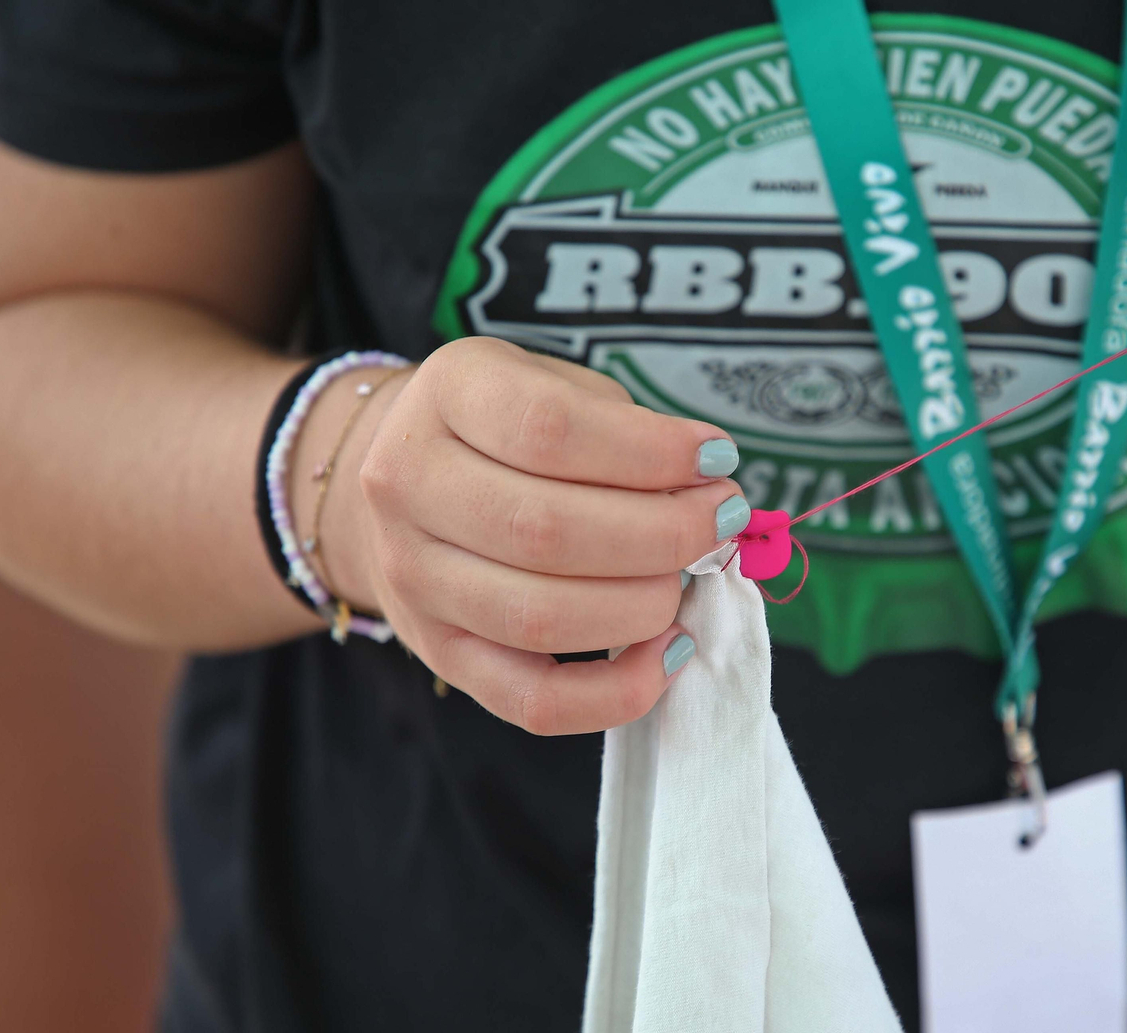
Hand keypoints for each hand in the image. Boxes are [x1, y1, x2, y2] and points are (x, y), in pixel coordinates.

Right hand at [323, 337, 746, 734]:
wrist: (411, 476)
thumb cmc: (509, 427)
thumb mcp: (558, 386)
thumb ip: (627, 431)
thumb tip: (709, 495)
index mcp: (447, 394)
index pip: (550, 431)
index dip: (650, 453)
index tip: (716, 459)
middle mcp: (408, 486)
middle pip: (545, 531)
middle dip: (662, 535)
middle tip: (718, 522)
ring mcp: (414, 579)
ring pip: (541, 618)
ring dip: (644, 606)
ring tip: (689, 577)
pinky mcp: (441, 652)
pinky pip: (534, 702)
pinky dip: (616, 691)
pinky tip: (668, 651)